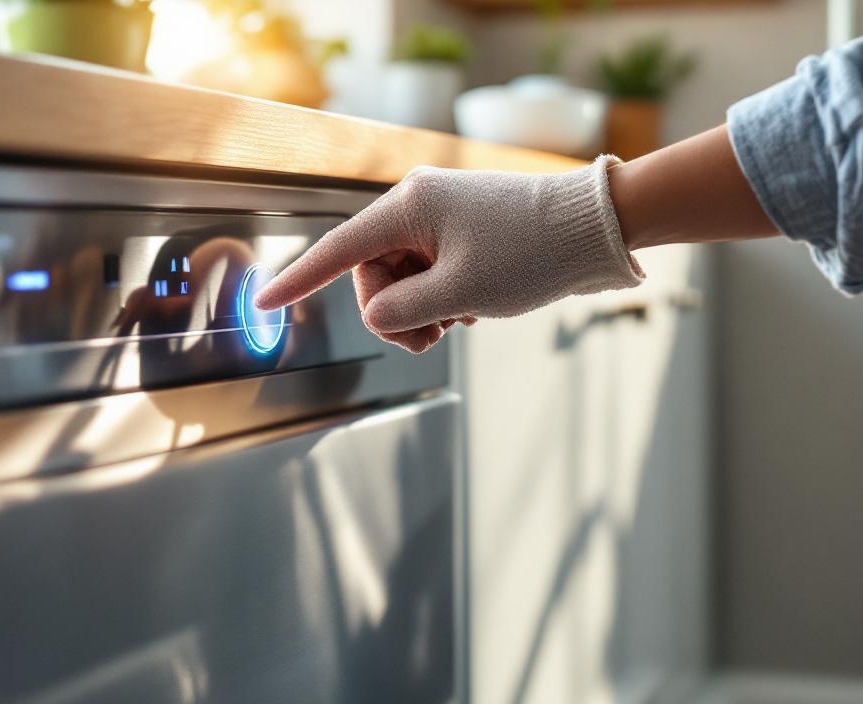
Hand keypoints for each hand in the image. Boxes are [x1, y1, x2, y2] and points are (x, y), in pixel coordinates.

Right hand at [254, 157, 644, 352]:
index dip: (299, 280)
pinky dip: (442, 300)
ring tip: (460, 322)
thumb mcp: (461, 294)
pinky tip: (473, 309)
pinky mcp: (463, 233)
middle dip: (394, 313)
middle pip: (372, 274)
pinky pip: (429, 274)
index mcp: (409, 206)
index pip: (338, 249)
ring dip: (421, 312)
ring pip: (402, 280)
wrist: (598, 230)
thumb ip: (403, 312)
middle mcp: (419, 205)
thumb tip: (377, 317)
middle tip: (431, 338)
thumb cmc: (532, 253)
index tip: (264, 303)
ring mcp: (441, 219)